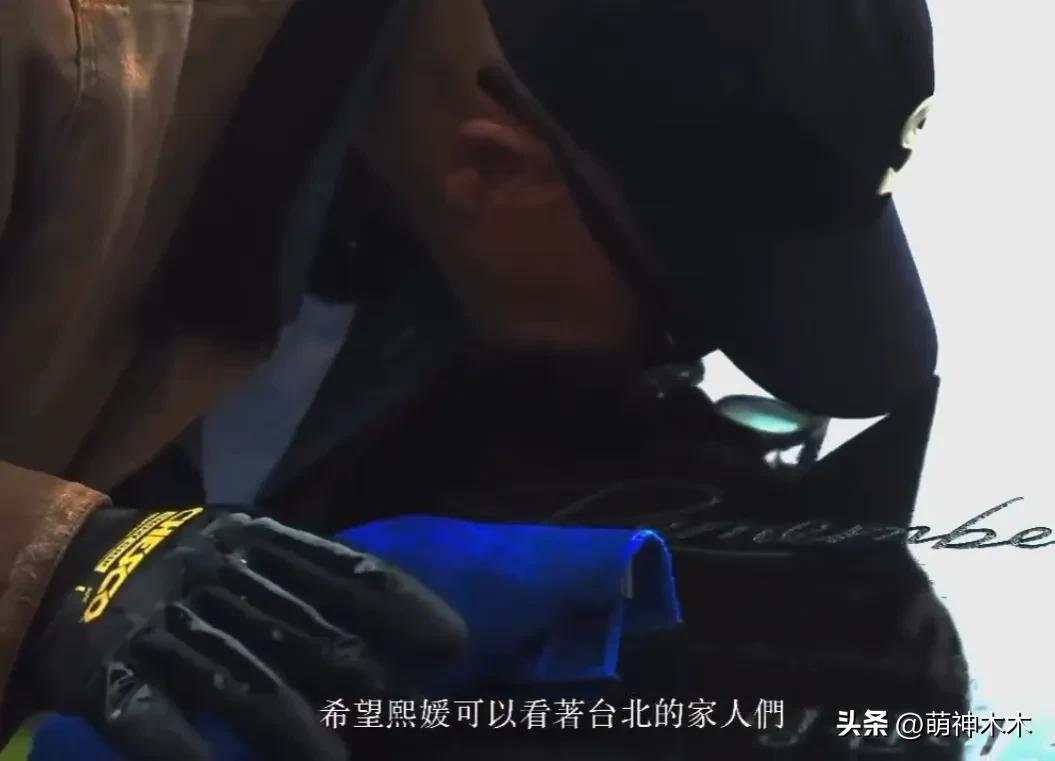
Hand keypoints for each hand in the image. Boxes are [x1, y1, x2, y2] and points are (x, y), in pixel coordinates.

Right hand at [22, 508, 466, 760]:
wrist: (65, 562)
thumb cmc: (178, 560)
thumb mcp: (241, 542)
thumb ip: (302, 571)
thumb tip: (386, 616)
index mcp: (252, 538)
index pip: (342, 571)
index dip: (400, 608)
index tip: (452, 644)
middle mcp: (213, 575)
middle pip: (304, 631)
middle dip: (364, 676)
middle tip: (413, 713)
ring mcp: (162, 625)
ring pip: (242, 680)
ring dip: (295, 728)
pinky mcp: (112, 674)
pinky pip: (155, 719)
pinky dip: (190, 752)